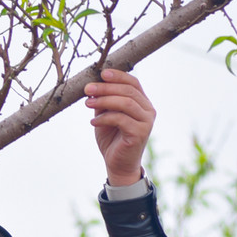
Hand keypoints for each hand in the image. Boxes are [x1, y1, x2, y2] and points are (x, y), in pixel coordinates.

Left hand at [83, 68, 154, 186]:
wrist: (117, 163)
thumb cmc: (111, 137)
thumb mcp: (105, 115)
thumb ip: (103, 101)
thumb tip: (93, 85)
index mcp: (142, 102)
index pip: (133, 83)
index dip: (118, 76)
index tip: (101, 73)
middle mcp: (148, 110)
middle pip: (128, 91)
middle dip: (106, 87)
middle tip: (87, 89)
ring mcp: (146, 122)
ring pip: (126, 103)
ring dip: (104, 100)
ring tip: (87, 103)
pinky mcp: (140, 133)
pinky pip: (121, 119)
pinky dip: (105, 118)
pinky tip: (93, 122)